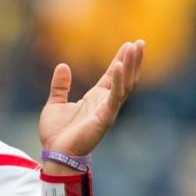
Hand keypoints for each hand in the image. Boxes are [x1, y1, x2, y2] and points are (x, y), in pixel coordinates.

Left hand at [39, 40, 144, 157]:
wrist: (55, 153)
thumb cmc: (56, 133)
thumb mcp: (54, 103)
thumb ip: (60, 85)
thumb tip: (62, 65)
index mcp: (95, 98)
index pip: (112, 75)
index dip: (121, 60)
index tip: (130, 44)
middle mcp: (105, 103)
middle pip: (124, 78)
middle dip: (132, 60)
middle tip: (140, 42)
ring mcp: (107, 110)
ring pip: (124, 85)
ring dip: (130, 67)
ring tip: (134, 49)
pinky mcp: (104, 118)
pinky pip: (114, 97)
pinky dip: (117, 82)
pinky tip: (118, 66)